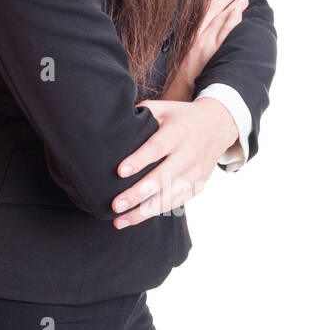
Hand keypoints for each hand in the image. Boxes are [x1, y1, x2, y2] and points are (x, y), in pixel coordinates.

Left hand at [110, 95, 239, 228]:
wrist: (218, 125)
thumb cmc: (180, 116)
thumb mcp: (162, 108)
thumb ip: (140, 115)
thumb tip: (111, 124)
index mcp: (178, 132)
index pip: (157, 148)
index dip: (139, 160)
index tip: (120, 172)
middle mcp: (189, 154)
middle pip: (163, 177)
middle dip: (138, 193)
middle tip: (115, 205)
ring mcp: (196, 173)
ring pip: (170, 197)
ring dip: (144, 212)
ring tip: (120, 221)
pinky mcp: (199, 185)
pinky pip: (177, 202)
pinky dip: (157, 211)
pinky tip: (137, 217)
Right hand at [161, 0, 248, 101]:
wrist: (171, 99)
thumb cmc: (173, 81)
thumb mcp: (173, 58)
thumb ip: (182, 45)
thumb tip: (184, 34)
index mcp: (183, 36)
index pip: (194, 9)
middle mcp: (191, 38)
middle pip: (208, 11)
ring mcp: (199, 46)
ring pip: (217, 21)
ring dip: (230, 6)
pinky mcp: (206, 56)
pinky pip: (220, 37)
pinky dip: (228, 23)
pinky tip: (236, 14)